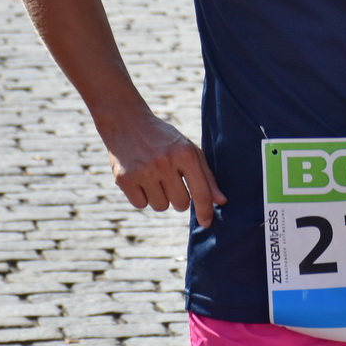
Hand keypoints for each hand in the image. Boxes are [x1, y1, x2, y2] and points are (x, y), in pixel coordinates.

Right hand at [95, 109, 225, 226]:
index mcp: (185, 153)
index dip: (205, 211)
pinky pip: (141, 205)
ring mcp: (143, 171)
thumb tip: (221, 201)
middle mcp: (165, 162)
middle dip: (179, 198)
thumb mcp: (188, 149)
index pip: (200, 192)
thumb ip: (206, 176)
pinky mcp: (124, 178)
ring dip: (160, 197)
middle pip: (180, 204)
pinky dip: (142, 197)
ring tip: (155, 177)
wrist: (127, 122)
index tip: (207, 223)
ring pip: (161, 207)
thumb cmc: (164, 139)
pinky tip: (140, 179)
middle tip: (171, 180)